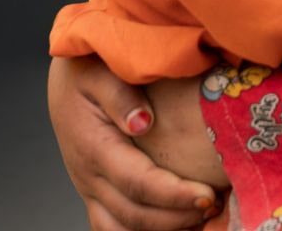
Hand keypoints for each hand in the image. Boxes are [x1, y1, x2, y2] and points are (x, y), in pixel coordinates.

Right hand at [48, 56, 217, 229]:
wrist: (65, 77)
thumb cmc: (87, 66)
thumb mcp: (98, 69)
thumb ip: (120, 94)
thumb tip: (142, 122)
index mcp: (93, 147)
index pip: (138, 183)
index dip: (174, 195)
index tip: (208, 195)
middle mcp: (88, 177)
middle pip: (135, 215)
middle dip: (178, 217)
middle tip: (216, 205)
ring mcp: (90, 189)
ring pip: (122, 230)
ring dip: (164, 230)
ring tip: (201, 218)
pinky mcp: (96, 194)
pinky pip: (115, 228)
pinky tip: (180, 222)